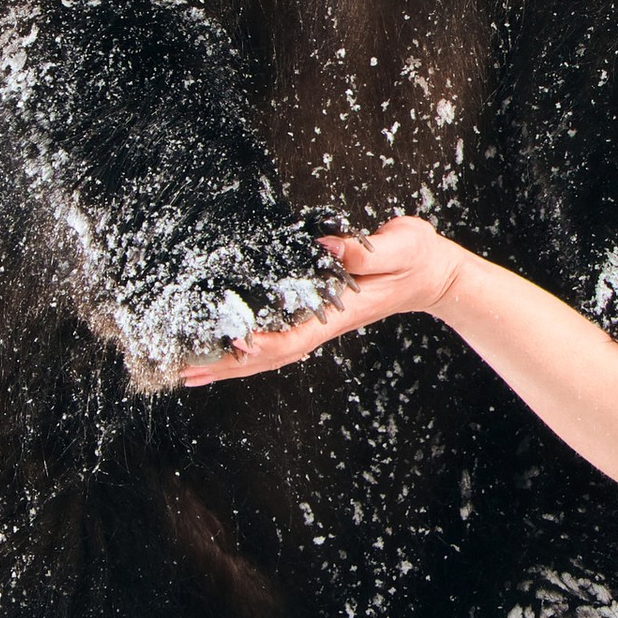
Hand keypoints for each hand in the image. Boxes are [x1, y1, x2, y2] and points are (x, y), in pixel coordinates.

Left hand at [176, 217, 468, 385]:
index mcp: (340, 312)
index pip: (296, 336)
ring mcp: (319, 322)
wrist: (432, 273)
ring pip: (269, 353)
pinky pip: (276, 338)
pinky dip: (246, 348)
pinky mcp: (315, 313)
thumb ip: (365, 248)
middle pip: (271, 355)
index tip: (232, 347)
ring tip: (191, 369)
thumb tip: (326, 246)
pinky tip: (225, 348)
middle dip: (228, 365)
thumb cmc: (416, 258)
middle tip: (184, 371)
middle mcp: (324, 323)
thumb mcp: (399, 247)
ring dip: (230, 363)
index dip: (264, 344)